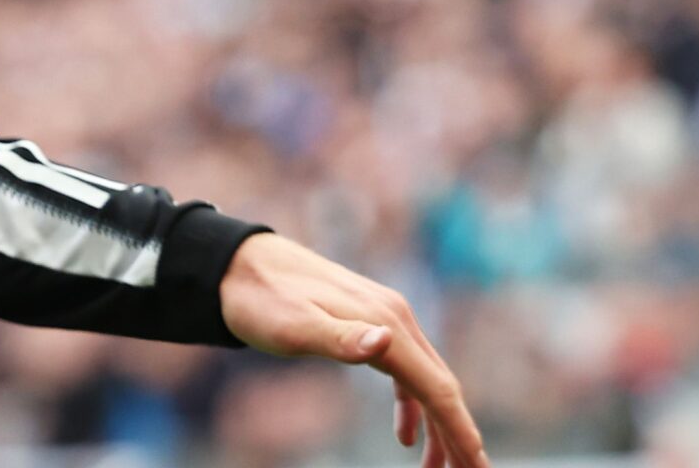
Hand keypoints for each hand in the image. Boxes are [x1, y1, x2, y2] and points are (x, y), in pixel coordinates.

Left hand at [219, 232, 486, 467]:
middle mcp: (395, 318)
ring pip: (426, 380)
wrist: (238, 263)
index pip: (437, 388)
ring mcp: (384, 319)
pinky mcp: (369, 322)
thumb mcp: (294, 325)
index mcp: (386, 323)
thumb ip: (340, 339)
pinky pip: (405, 371)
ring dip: (438, 425)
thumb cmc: (260, 300)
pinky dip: (413, 406)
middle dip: (459, 435)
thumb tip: (386, 343)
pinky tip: (404, 435)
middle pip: (442, 387)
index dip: (461, 432)